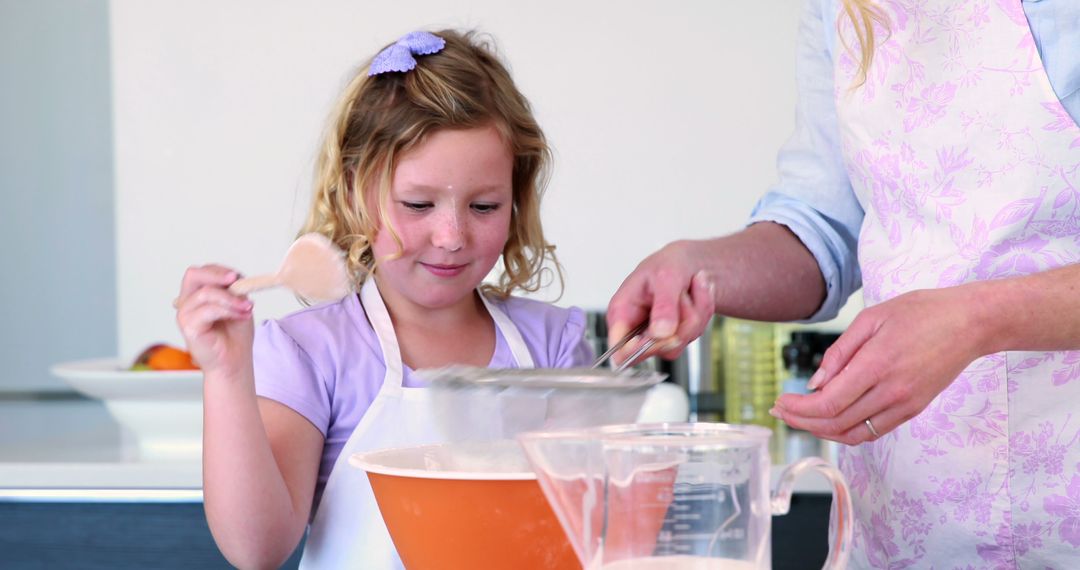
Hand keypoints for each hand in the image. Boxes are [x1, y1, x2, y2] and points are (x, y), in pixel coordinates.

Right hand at [175, 264, 254, 376]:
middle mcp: (187, 302)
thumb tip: (235, 277)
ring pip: (205, 293)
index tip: (239, 276)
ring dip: (231, 298)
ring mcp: (185, 314)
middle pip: (193, 275)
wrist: (234, 361)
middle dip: (217, 274)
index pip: (202, 272)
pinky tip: (241, 315)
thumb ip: (234, 289)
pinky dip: (228, 310)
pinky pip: (208, 310)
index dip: (220, 270)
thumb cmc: (235, 335)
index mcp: (196, 295)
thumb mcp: (238, 304)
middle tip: (236, 279)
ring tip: (247, 307)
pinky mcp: (188, 327)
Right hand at [606, 240, 714, 363]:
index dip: (635, 349)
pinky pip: (693, 334)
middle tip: (683, 295)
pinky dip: (702, 311)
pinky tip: (697, 294)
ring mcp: (656, 336)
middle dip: (678, 321)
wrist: (691, 263)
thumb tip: (659, 333)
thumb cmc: (668, 264)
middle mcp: (635, 328)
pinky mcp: (673, 337)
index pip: (618, 347)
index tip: (659, 335)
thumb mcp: (666, 276)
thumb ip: (663, 306)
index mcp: (621, 311)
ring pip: (679, 341)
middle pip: (655, 347)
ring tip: (690, 288)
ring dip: (694, 312)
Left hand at [772, 287, 985, 444]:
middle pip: (835, 422)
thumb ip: (839, 353)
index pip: (827, 403)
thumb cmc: (921, 312)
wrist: (970, 323)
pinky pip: (872, 431)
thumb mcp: (872, 318)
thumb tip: (815, 383)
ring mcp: (904, 405)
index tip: (780, 401)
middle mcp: (890, 392)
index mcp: (876, 366)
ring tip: (800, 417)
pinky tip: (830, 419)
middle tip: (781, 410)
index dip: (798, 409)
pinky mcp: (913, 410)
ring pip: (853, 434)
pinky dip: (846, 431)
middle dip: (801, 421)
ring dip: (821, 430)